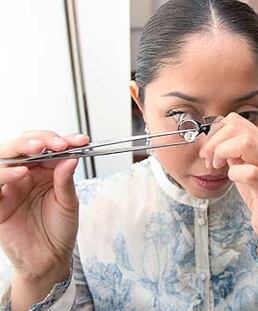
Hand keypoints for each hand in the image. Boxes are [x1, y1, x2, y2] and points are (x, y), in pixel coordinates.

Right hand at [0, 131, 87, 306]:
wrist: (49, 259)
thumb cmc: (60, 230)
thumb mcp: (69, 203)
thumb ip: (66, 181)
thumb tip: (71, 157)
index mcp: (45, 172)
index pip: (48, 147)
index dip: (62, 140)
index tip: (79, 141)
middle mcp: (26, 175)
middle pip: (23, 146)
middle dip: (39, 139)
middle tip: (57, 143)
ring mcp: (10, 187)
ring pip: (5, 158)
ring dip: (20, 149)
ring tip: (38, 150)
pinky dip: (5, 174)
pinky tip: (21, 173)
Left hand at [200, 113, 257, 258]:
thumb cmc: (257, 192)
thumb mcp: (242, 165)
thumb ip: (232, 150)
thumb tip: (212, 138)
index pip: (234, 121)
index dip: (215, 132)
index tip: (207, 151)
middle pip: (236, 127)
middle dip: (214, 142)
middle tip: (208, 160)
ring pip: (245, 143)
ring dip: (221, 152)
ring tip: (216, 167)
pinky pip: (250, 172)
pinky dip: (234, 173)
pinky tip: (232, 179)